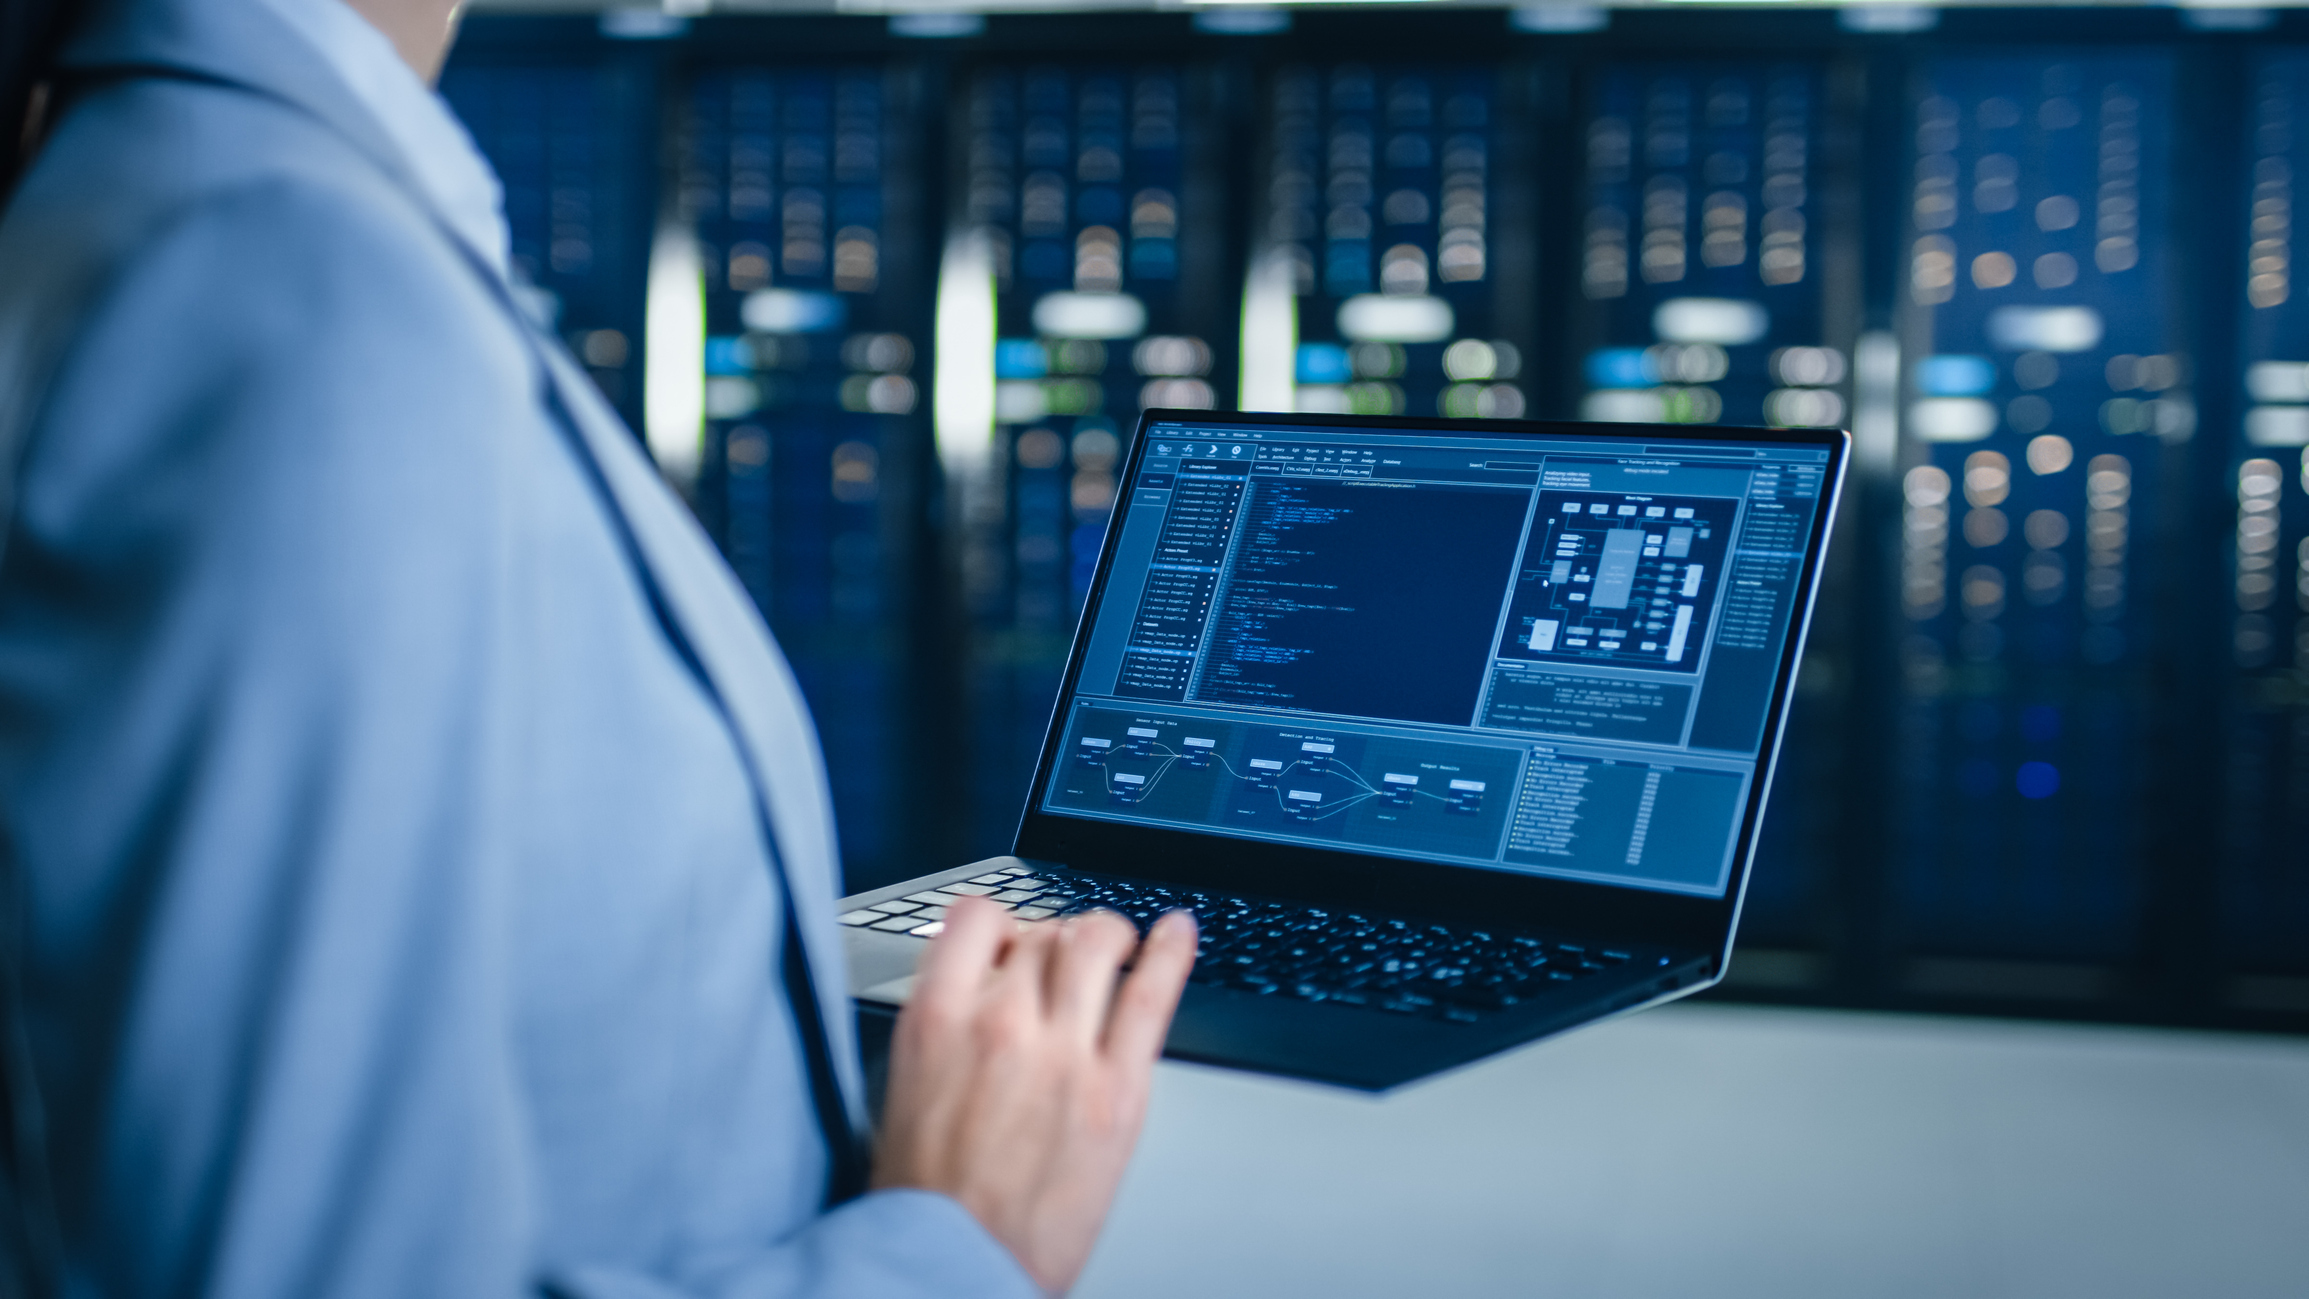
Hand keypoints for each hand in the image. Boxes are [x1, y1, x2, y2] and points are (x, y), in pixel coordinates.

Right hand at [870, 896, 1197, 1293]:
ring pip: (1097, 945)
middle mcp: (1000, 1021)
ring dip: (1108, 937)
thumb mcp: (903, 1091)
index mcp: (937, 1019)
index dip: (1001, 925)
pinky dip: (1171, 954)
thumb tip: (972, 993)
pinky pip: (1152, 996)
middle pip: (1043, 935)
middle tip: (1063, 965)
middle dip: (1054, 943)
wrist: (952, 1267)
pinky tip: (1178, 932)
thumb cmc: (924, 1200)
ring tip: (1117, 947)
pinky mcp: (1117, 1089)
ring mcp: (1064, 1051)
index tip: (1012, 938)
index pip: (977, 918)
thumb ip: (943, 1029)